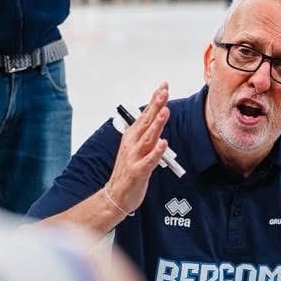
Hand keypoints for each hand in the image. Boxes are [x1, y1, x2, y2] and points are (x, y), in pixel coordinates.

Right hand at [105, 84, 169, 215]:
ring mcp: (135, 157)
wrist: (115, 195)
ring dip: (157, 124)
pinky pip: (149, 160)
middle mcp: (133, 143)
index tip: (163, 86)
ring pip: (148, 138)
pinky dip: (157, 151)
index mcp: (133, 136)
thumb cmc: (128, 170)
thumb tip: (158, 115)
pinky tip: (163, 143)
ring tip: (165, 111)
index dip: (155, 100)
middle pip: (147, 121)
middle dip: (156, 105)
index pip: (146, 114)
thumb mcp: (137, 147)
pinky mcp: (138, 171)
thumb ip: (148, 132)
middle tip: (164, 91)